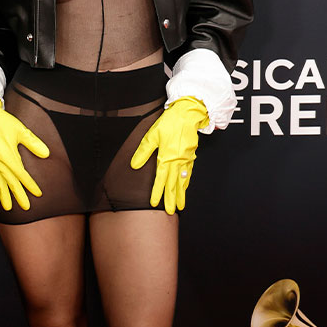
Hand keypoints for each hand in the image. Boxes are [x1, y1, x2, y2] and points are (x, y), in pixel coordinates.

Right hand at [0, 87, 49, 210]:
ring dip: (3, 195)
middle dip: (18, 195)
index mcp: (7, 155)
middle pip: (10, 182)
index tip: (37, 194)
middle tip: (25, 207)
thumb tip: (46, 154)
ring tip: (8, 208)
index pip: (21, 174)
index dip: (30, 185)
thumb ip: (33, 143)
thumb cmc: (1, 122)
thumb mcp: (20, 130)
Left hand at [130, 96, 208, 214]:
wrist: (188, 114)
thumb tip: (135, 165)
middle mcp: (178, 161)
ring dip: (181, 194)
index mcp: (167, 157)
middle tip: (171, 212)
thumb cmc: (170, 123)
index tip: (155, 203)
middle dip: (171, 199)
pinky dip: (186, 183)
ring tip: (180, 206)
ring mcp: (186, 159)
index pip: (161, 179)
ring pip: (183, 181)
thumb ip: (143, 151)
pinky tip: (185, 188)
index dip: (158, 192)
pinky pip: (189, 173)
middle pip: (174, 184)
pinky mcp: (191, 156)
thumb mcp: (152, 135)